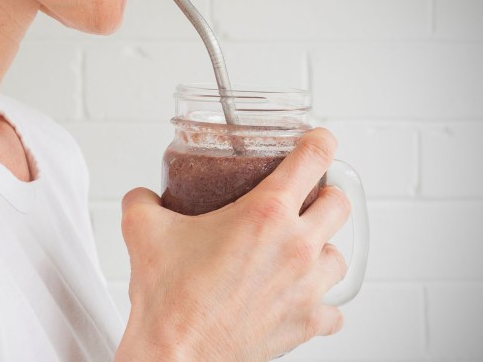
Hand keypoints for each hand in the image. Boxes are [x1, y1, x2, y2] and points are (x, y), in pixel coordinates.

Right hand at [115, 128, 350, 360]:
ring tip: (300, 251)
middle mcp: (296, 247)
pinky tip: (302, 298)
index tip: (319, 141)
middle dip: (324, 195)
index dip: (319, 142)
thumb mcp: (144, 231)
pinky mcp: (305, 323)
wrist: (177, 353)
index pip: (312, 159)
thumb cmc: (169, 298)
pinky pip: (334, 311)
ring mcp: (306, 288)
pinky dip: (322, 303)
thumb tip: (142, 196)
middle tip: (305, 199)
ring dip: (324, 248)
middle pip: (339, 204)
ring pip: (340, 256)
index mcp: (265, 214)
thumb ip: (142, 201)